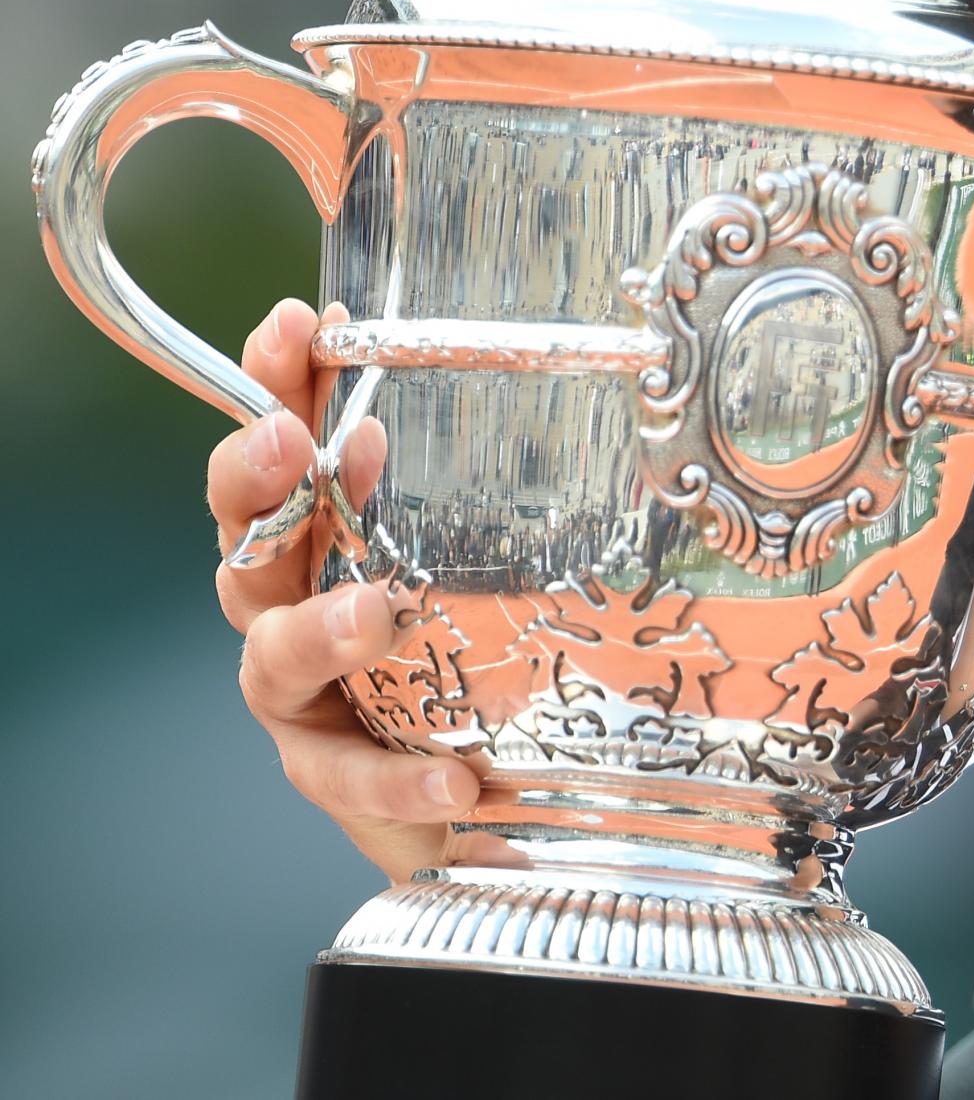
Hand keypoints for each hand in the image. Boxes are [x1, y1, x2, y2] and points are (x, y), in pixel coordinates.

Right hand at [207, 296, 483, 882]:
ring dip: (320, 630)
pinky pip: (345, 777)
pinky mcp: (331, 775)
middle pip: (247, 533)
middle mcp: (293, 603)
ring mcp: (301, 693)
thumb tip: (580, 373)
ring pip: (274, 654)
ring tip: (372, 615)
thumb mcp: (492, 557)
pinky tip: (453, 776)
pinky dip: (395, 777)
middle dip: (257, 480)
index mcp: (325, 534)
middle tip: (290, 442)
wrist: (472, 795)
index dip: (279, 383)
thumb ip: (503, 483)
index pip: (286, 445)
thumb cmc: (476, 656)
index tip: (300, 324)